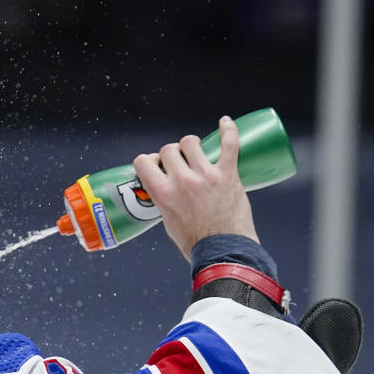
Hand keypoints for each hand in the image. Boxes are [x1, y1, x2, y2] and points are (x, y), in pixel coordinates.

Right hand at [132, 116, 258, 260]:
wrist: (223, 251)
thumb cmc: (194, 242)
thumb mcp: (167, 220)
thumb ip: (165, 200)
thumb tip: (167, 188)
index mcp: (162, 192)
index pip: (144, 161)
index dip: (149, 161)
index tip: (156, 166)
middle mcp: (182, 180)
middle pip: (168, 149)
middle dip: (171, 154)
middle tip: (178, 164)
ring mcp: (206, 175)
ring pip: (191, 142)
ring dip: (191, 145)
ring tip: (197, 153)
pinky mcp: (228, 174)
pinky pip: (229, 144)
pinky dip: (228, 130)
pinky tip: (225, 122)